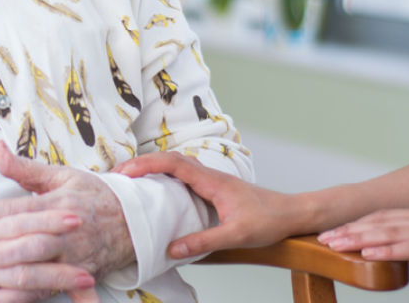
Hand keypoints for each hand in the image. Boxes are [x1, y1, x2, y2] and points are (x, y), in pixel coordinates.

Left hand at [0, 142, 135, 301]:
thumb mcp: (62, 175)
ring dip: (9, 277)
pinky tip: (2, 302)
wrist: (134, 223)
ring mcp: (73, 256)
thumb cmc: (94, 197)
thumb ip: (25, 167)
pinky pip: (49, 291)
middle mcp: (65, 230)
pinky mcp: (76, 276)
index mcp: (58, 201)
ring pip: (39, 268)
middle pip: (28, 240)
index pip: (17, 208)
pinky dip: (25, 300)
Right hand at [115, 150, 295, 257]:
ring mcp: (212, 180)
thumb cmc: (269, 221)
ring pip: (176, 165)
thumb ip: (204, 241)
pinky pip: (183, 175)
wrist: (291, 213)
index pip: (173, 163)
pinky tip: (157, 189)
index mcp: (212, 181)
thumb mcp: (236, 235)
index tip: (125, 172)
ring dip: (152, 167)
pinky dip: (164, 175)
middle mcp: (210, 175)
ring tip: (129, 179)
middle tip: (117, 175)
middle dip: (142, 163)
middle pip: (169, 159)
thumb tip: (171, 249)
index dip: (147, 164)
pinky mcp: (214, 188)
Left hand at [317, 207, 408, 270]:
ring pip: (387, 231)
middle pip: (380, 221)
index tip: (338, 230)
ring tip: (333, 243)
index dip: (361, 223)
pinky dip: (383, 247)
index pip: (387, 217)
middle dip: (350, 230)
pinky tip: (366, 251)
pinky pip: (408, 246)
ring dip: (357, 238)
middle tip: (323, 237)